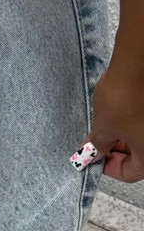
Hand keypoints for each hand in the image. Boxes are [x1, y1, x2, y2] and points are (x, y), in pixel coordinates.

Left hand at [77, 55, 143, 183]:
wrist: (139, 57)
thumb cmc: (123, 96)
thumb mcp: (103, 127)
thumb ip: (97, 146)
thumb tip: (92, 153)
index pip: (132, 173)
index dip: (110, 169)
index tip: (95, 159)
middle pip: (139, 155)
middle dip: (116, 151)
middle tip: (97, 143)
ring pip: (142, 136)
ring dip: (123, 135)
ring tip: (105, 126)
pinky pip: (143, 119)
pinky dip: (132, 120)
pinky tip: (116, 111)